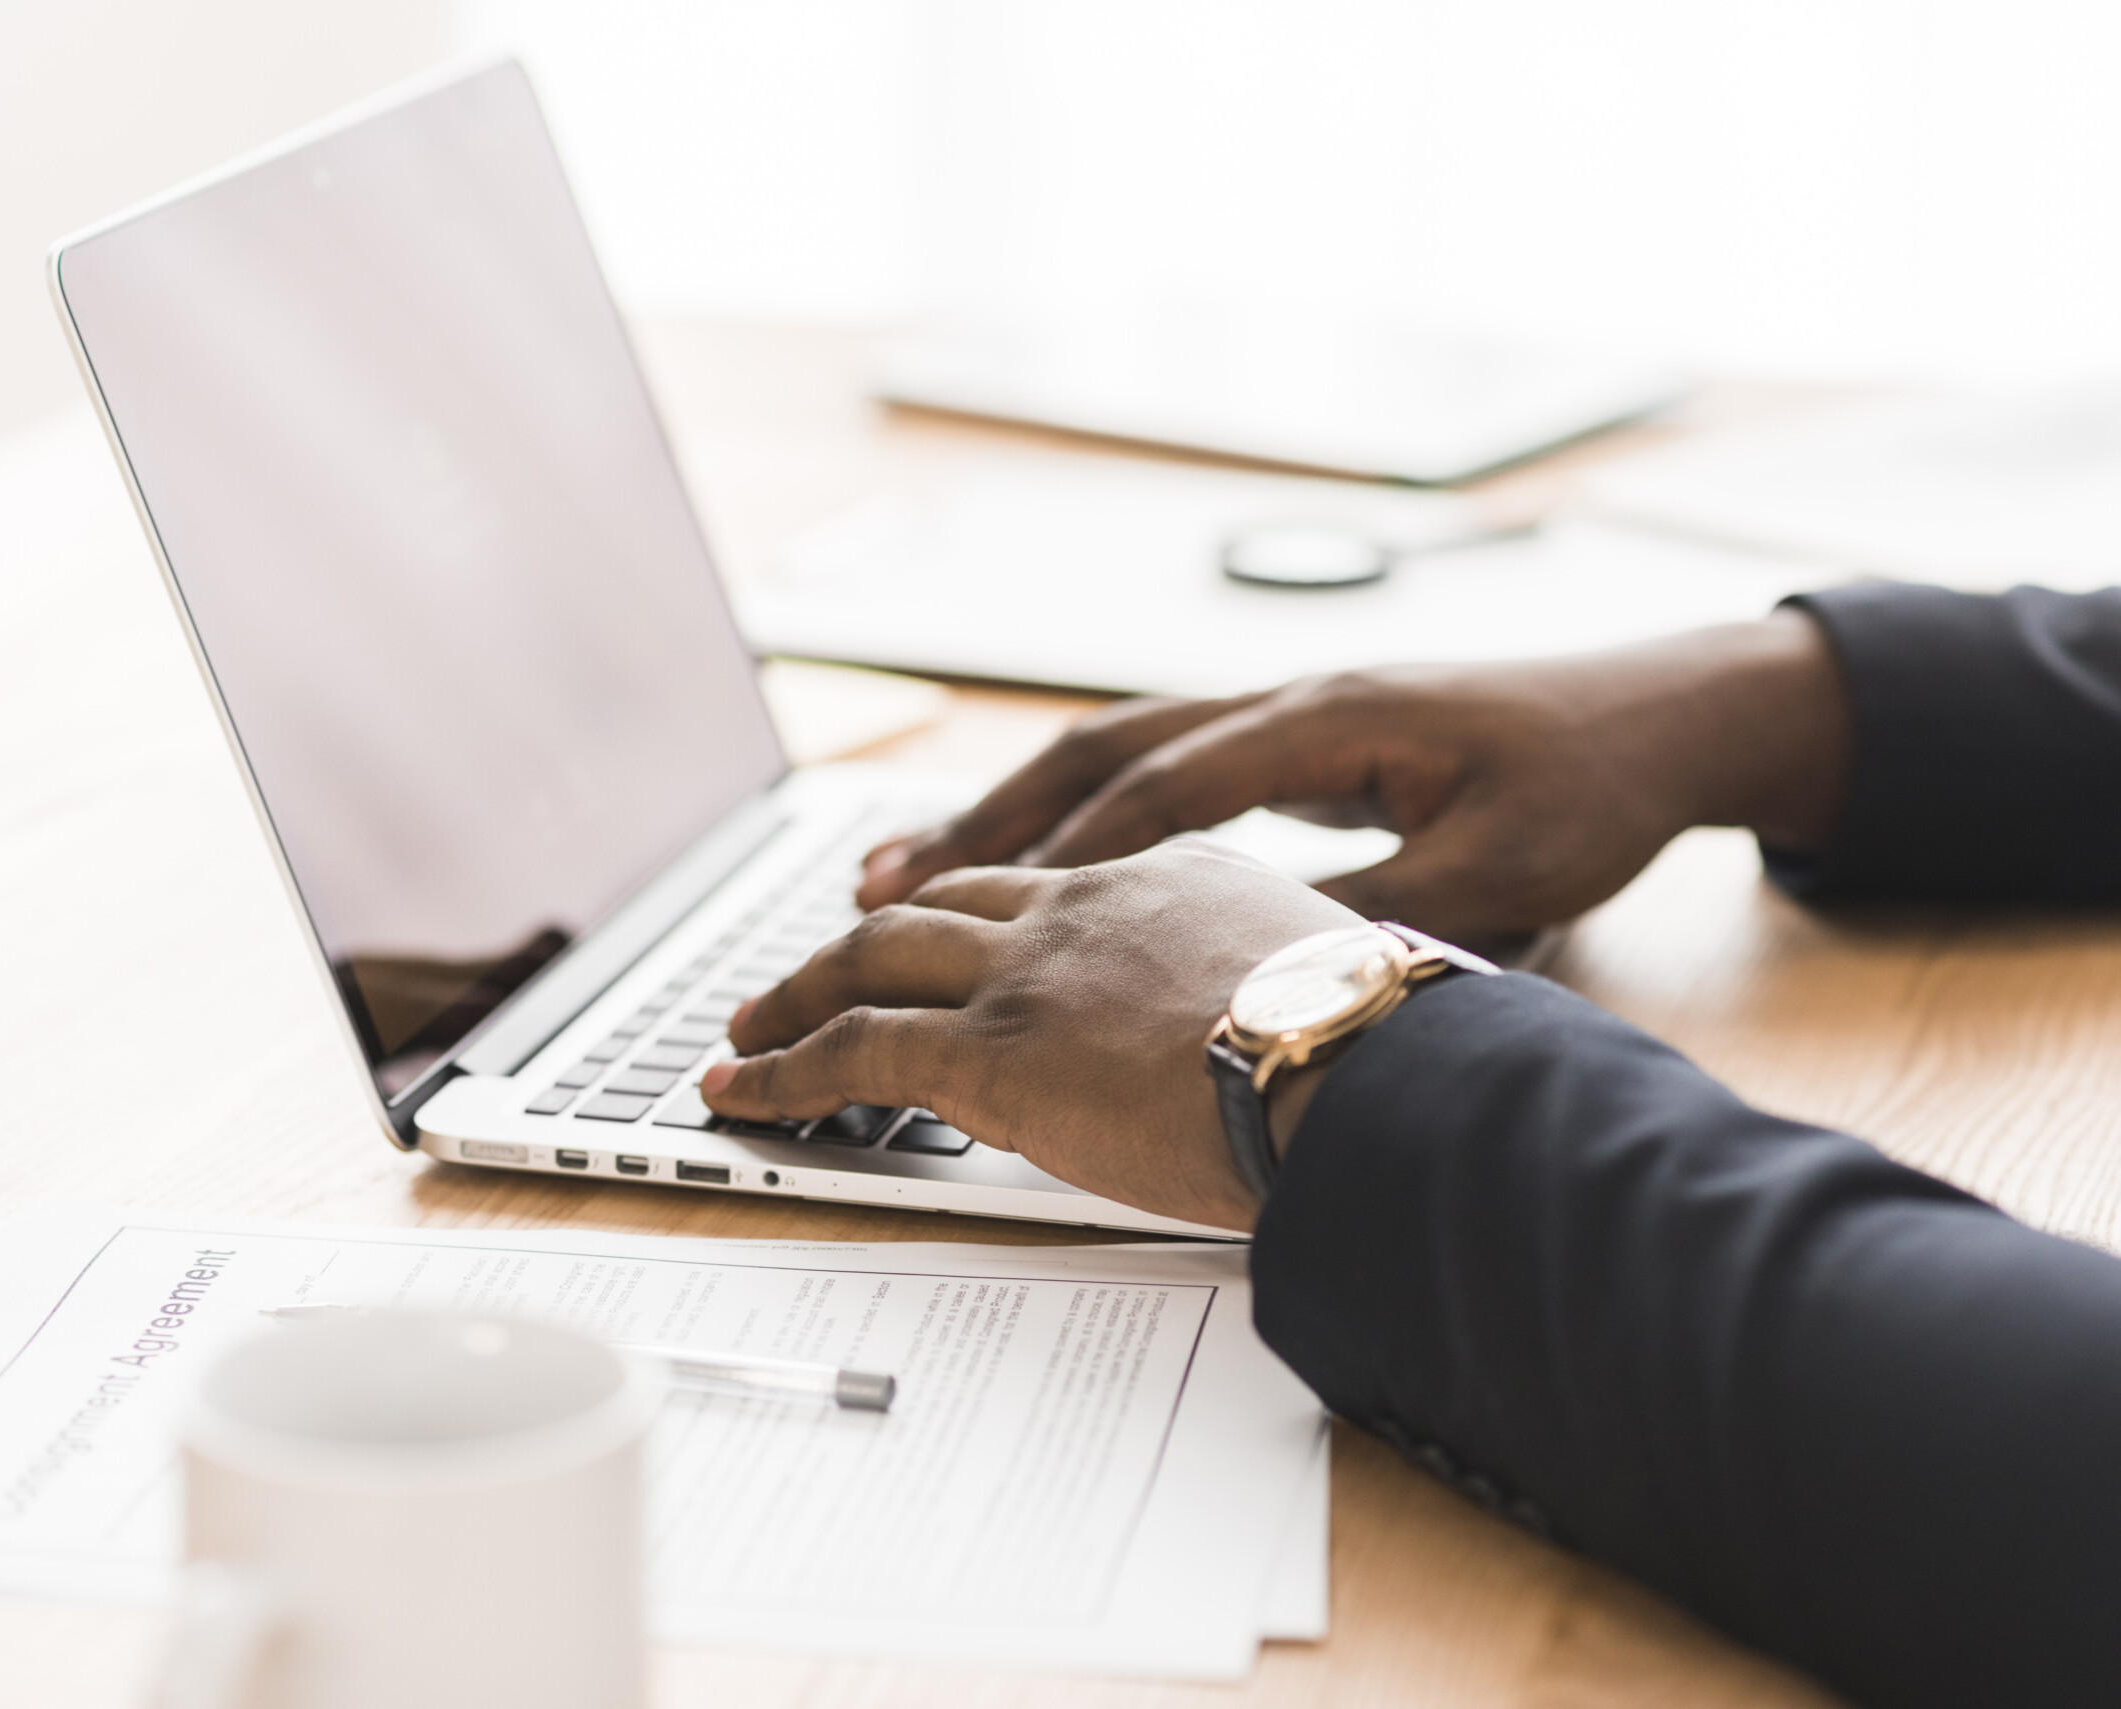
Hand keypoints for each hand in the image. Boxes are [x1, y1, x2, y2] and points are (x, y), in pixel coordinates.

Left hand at [701, 842, 1361, 1231]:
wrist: (1360, 1069)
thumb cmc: (1377, 1047)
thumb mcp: (1325, 981)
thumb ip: (1274, 988)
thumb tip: (1291, 1036)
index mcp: (1171, 877)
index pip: (1046, 885)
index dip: (977, 907)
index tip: (946, 927)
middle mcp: (1084, 904)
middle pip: (939, 903)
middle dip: (863, 935)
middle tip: (812, 970)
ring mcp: (1028, 971)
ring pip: (870, 957)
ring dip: (798, 993)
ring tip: (750, 1028)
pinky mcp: (987, 1050)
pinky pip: (849, 1049)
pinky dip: (782, 1068)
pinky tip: (743, 1091)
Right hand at [855, 611, 1851, 944]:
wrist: (1660, 719)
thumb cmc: (1587, 789)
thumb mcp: (1495, 876)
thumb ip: (1373, 917)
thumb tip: (1257, 968)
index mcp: (1330, 721)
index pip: (1164, 785)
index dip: (1060, 852)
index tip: (968, 910)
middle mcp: (1290, 702)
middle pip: (1103, 748)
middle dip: (988, 818)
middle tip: (880, 881)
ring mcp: (1291, 715)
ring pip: (1118, 749)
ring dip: (1015, 807)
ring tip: (911, 865)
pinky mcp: (1303, 742)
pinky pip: (1162, 766)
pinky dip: (1082, 811)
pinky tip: (1035, 857)